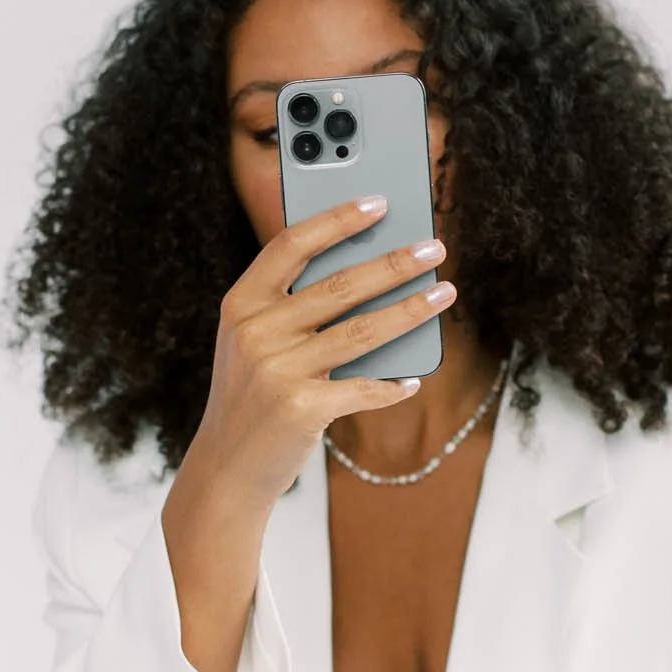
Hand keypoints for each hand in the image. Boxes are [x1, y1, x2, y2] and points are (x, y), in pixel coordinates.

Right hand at [189, 194, 452, 513]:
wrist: (226, 469)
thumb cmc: (253, 397)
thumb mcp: (255, 345)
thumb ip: (294, 310)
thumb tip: (372, 274)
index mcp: (241, 304)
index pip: (292, 245)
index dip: (337, 220)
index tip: (380, 203)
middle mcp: (255, 331)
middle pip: (340, 285)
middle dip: (394, 262)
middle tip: (434, 247)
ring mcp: (277, 370)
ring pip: (363, 331)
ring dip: (412, 310)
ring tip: (445, 293)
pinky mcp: (301, 408)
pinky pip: (365, 387)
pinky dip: (393, 384)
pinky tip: (412, 379)